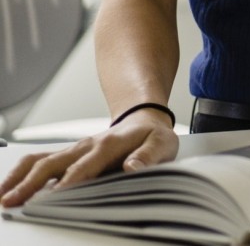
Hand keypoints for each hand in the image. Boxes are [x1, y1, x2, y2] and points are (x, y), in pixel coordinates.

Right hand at [0, 112, 178, 207]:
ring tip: (3, 196)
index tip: (55, 195)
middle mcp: (86, 146)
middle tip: (14, 201)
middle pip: (53, 163)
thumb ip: (149, 156)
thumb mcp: (162, 144)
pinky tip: (9, 186)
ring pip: (40, 161)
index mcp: (110, 145)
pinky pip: (39, 160)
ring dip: (19, 177)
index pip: (86, 165)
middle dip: (32, 182)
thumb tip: (133, 167)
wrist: (144, 120)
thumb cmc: (152, 136)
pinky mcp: (68, 154)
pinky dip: (21, 173)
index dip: (70, 180)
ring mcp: (74, 150)